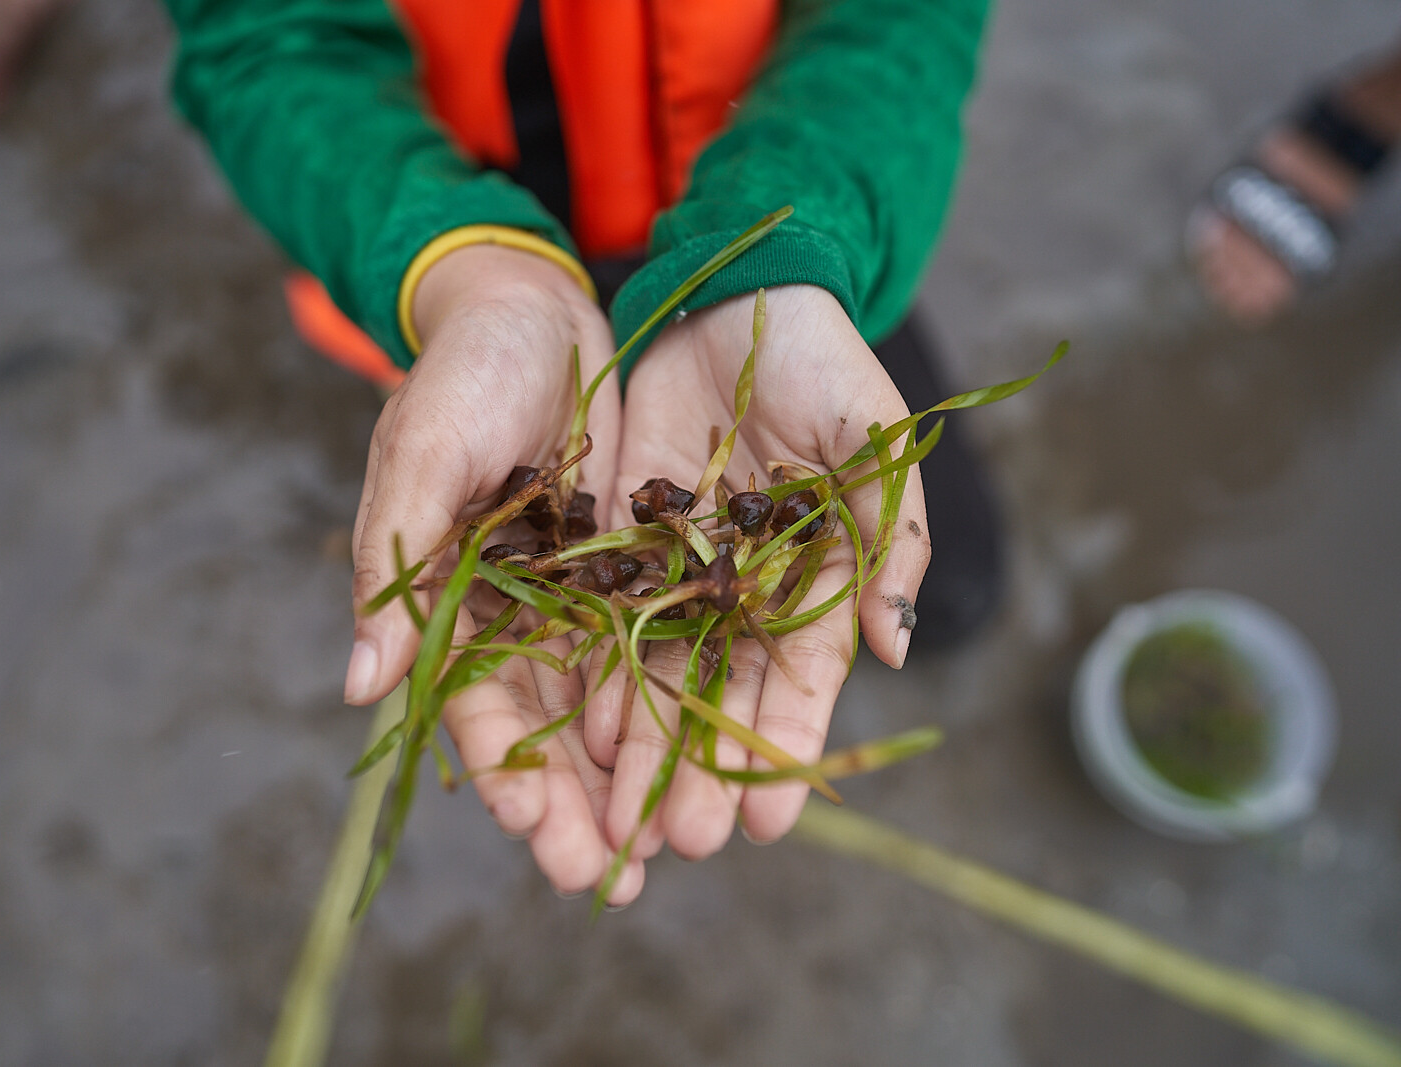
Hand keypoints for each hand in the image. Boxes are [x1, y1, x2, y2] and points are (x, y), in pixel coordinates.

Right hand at [346, 244, 642, 902]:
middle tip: (612, 881)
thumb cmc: (460, 374)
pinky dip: (679, 695)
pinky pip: (660, 639)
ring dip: (636, 772)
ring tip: (672, 843)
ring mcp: (577, 591)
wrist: (532, 304)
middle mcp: (513, 612)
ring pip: (609, 699)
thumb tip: (358, 685)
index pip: (472, 706)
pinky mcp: (635, 561)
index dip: (504, 774)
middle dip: (576, 804)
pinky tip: (711, 751)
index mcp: (448, 600)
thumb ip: (392, 565)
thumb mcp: (420, 456)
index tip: (541, 838)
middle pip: (546, 725)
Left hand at [586, 285, 931, 863]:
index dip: (784, 748)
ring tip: (625, 820)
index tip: (766, 820)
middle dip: (702, 768)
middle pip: (722, 695)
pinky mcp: (621, 539)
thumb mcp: (876, 445)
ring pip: (658, 672)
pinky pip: (605, 617)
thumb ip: (888, 542)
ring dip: (644, 747)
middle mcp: (746, 591)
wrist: (736, 297)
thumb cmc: (825, 365)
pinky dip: (595, 672)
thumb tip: (894, 649)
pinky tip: (580, 734)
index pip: (801, 680)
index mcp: (815, 578)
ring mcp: (680, 570)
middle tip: (682, 843)